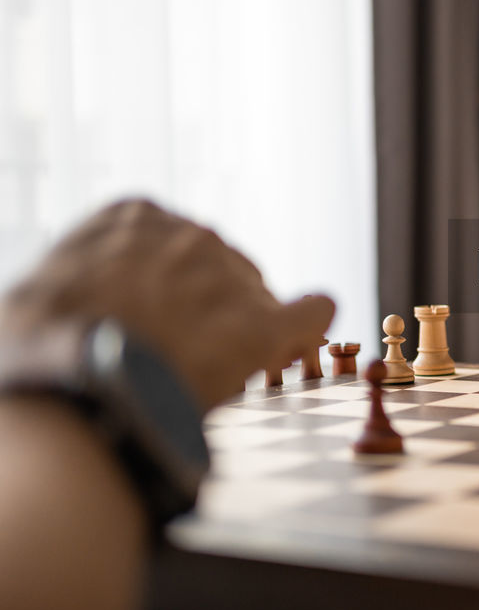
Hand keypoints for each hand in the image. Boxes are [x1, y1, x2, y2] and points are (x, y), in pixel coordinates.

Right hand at [0, 199, 333, 409]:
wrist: (69, 391)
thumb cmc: (38, 349)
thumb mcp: (34, 300)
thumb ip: (71, 287)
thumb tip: (64, 305)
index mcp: (131, 217)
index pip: (172, 243)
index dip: (174, 283)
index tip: (166, 312)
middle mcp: (190, 235)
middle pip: (220, 269)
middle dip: (213, 306)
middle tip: (192, 350)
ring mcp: (231, 276)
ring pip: (258, 297)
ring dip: (245, 327)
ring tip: (215, 369)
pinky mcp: (264, 325)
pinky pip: (309, 313)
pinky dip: (310, 321)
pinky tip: (312, 324)